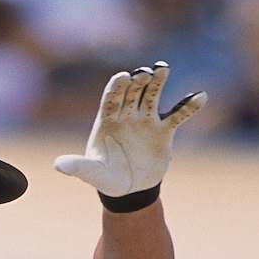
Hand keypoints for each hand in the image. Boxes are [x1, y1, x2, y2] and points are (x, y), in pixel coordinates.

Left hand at [53, 62, 205, 200]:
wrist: (129, 189)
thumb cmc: (106, 178)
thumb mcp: (91, 173)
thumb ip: (77, 166)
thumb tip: (57, 165)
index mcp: (107, 120)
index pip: (111, 98)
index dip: (117, 87)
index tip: (123, 76)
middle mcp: (127, 115)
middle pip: (133, 92)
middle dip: (138, 81)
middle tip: (146, 72)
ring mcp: (146, 120)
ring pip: (153, 96)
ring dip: (158, 82)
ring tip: (164, 68)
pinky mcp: (164, 130)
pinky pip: (178, 115)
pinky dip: (188, 106)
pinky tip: (201, 96)